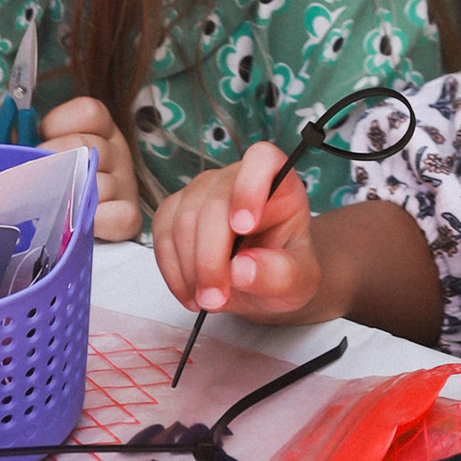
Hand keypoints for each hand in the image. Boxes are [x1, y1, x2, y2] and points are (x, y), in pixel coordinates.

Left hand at [40, 95, 139, 241]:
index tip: (40, 139)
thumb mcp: (45, 155)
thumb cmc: (53, 187)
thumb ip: (29, 142)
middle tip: (34, 180)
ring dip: (68, 198)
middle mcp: (116, 153)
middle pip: (86, 146)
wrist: (73, 231)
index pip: (89, 112)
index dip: (59, 125)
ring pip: (97, 183)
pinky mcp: (129, 217)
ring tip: (52, 206)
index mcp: (99, 131)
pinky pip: (119, 216)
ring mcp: (124, 184)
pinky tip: (79, 224)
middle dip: (52, 163)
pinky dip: (97, 221)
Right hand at [152, 147, 326, 318]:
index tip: (244, 227)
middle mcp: (237, 177)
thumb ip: (280, 274)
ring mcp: (202, 190)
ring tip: (208, 300)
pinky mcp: (175, 209)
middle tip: (216, 300)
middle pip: (214, 203)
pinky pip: (161, 234)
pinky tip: (190, 292)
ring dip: (190, 269)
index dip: (249, 187)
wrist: (260, 282)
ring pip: (183, 219)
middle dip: (210, 258)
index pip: (262, 160)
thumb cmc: (284, 273)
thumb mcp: (299, 283)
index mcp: (279, 184)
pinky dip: (172, 270)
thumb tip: (241, 269)